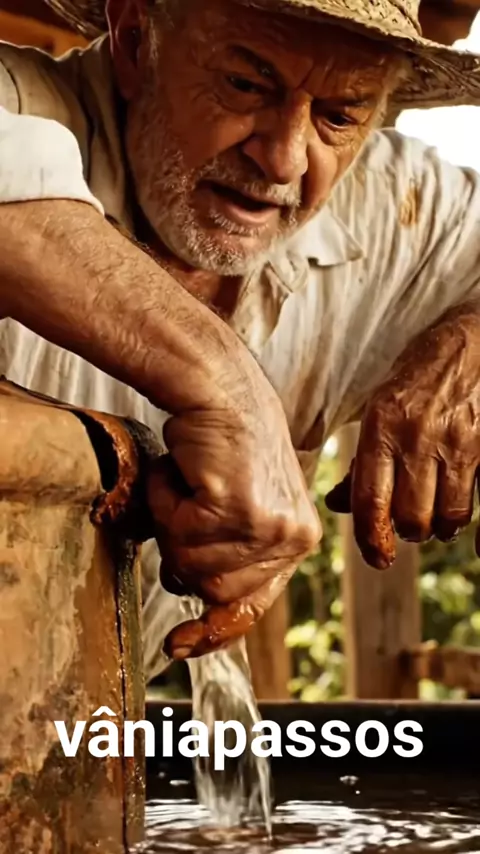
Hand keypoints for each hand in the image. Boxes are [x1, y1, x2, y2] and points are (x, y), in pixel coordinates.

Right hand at [147, 389, 321, 658]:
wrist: (220, 386)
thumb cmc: (222, 443)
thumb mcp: (236, 505)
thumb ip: (227, 554)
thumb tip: (190, 597)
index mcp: (297, 539)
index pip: (252, 604)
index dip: (213, 629)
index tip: (180, 645)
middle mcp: (293, 537)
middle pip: (211, 588)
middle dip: (182, 548)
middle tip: (188, 500)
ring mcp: (269, 525)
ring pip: (190, 562)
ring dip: (172, 520)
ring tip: (190, 479)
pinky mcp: (240, 507)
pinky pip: (177, 530)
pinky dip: (165, 498)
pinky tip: (183, 470)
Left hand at [325, 304, 479, 568]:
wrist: (470, 341)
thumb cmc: (418, 377)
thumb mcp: (380, 410)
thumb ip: (362, 462)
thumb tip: (337, 506)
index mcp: (381, 427)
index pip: (370, 501)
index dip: (372, 539)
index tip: (378, 556)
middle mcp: (417, 437)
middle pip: (411, 519)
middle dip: (408, 531)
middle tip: (409, 521)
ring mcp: (457, 443)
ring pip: (447, 518)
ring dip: (440, 526)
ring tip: (437, 513)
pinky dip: (479, 532)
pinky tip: (477, 541)